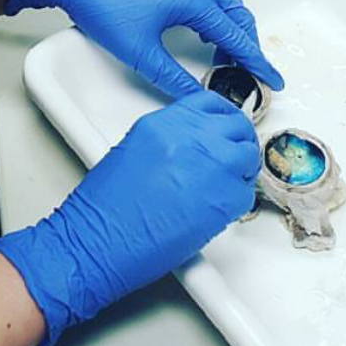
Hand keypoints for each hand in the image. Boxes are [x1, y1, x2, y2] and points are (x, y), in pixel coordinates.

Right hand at [0, 90, 260, 345]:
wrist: (97, 241)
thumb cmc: (103, 208)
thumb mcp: (132, 152)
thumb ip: (168, 141)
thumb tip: (193, 146)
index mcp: (164, 123)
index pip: (210, 103)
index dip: (224, 118)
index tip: (225, 129)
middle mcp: (190, 138)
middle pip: (236, 125)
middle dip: (239, 141)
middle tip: (234, 158)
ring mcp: (209, 166)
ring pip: (248, 156)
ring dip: (241, 170)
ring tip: (224, 186)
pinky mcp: (221, 201)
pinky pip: (246, 193)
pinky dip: (237, 201)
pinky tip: (216, 210)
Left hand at [4, 0, 283, 97]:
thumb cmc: (103, 8)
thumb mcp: (141, 53)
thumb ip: (174, 78)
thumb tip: (196, 97)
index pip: (235, 35)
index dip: (256, 61)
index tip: (272, 78)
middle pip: (238, 14)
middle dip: (248, 44)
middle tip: (249, 70)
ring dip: (232, 25)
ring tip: (226, 55)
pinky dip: (216, 10)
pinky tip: (204, 28)